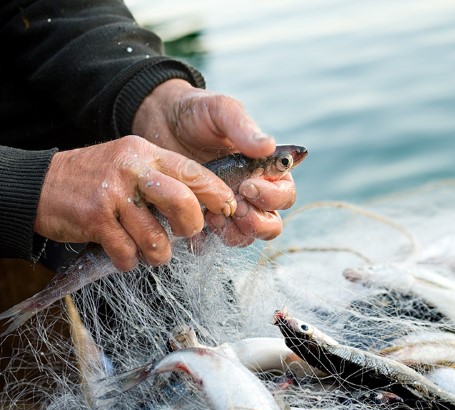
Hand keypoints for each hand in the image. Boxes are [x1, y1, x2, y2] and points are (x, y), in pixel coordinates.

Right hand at [35, 136, 235, 270]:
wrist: (39, 184)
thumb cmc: (96, 180)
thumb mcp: (131, 164)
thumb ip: (165, 178)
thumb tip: (206, 206)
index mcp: (147, 154)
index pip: (195, 173)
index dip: (218, 195)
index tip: (227, 211)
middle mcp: (132, 170)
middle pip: (183, 202)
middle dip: (191, 227)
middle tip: (185, 234)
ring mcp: (113, 194)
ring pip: (156, 238)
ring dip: (158, 253)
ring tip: (150, 250)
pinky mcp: (95, 219)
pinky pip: (128, 253)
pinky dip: (129, 261)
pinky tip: (124, 254)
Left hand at [132, 79, 294, 245]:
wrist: (158, 120)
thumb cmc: (196, 112)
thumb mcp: (221, 111)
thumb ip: (243, 128)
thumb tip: (269, 145)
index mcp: (266, 169)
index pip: (285, 194)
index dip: (273, 196)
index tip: (248, 185)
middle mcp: (253, 193)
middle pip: (272, 224)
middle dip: (257, 221)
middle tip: (235, 206)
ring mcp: (229, 208)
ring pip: (246, 236)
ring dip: (233, 231)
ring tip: (211, 214)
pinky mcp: (204, 218)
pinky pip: (214, 241)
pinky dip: (208, 238)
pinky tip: (194, 222)